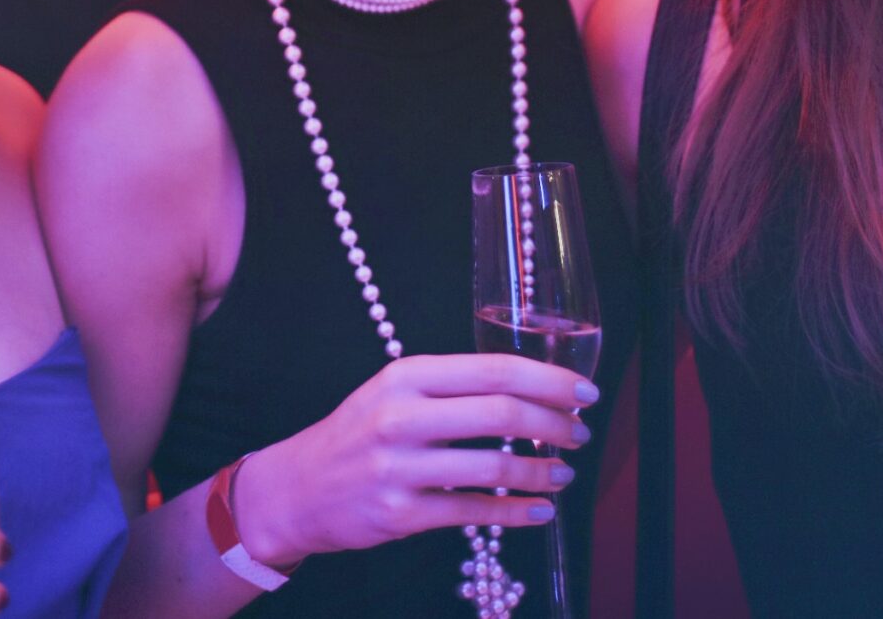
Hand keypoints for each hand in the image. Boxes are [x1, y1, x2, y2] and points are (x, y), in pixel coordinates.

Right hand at [234, 353, 592, 566]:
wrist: (297, 488)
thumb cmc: (358, 435)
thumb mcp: (394, 394)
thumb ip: (452, 390)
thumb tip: (532, 394)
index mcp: (406, 376)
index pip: (494, 369)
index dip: (549, 380)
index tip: (585, 392)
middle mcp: (401, 416)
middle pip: (500, 412)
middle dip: (554, 424)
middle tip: (580, 434)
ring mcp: (398, 467)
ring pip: (493, 467)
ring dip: (541, 472)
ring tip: (563, 474)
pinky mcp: (399, 513)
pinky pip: (473, 512)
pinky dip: (515, 513)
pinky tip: (539, 512)